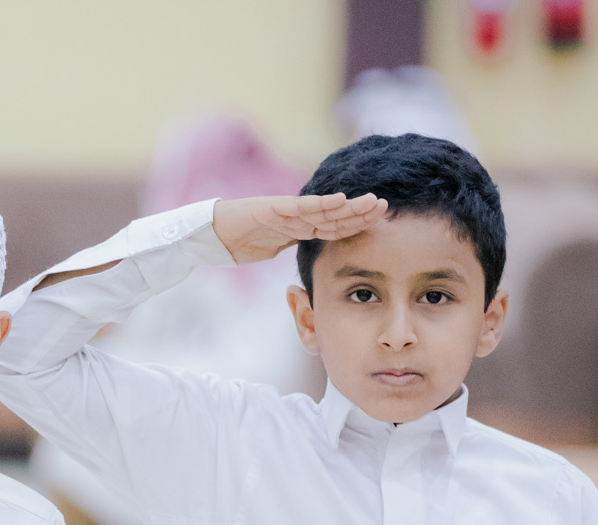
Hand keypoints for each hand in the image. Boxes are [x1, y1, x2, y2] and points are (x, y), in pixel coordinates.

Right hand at [210, 192, 388, 264]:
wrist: (211, 233)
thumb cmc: (237, 241)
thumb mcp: (271, 248)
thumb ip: (290, 245)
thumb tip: (305, 252)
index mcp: (298, 227)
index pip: (333, 226)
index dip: (356, 224)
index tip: (380, 222)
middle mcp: (297, 216)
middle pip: (335, 216)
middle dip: (361, 212)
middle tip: (386, 207)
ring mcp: (286, 211)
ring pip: (324, 210)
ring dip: (350, 207)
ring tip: (373, 202)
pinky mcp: (273, 208)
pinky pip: (302, 207)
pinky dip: (321, 204)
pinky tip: (341, 200)